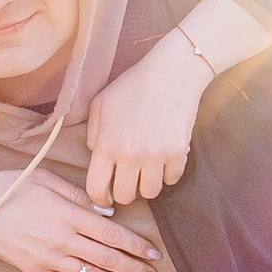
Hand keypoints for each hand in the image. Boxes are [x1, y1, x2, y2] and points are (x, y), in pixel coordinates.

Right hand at [0, 166, 161, 271]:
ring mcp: (49, 258)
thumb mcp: (45, 179)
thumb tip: (107, 215)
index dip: (136, 245)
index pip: (112, 234)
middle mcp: (63, 240)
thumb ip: (78, 196)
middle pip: (107, 258)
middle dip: (135, 269)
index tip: (154, 253)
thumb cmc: (9, 188)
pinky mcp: (35, 270)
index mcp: (68, 214)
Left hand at [84, 36, 211, 205]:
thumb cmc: (132, 85)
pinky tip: (164, 161)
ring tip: (146, 171)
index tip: (104, 198)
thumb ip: (92, 132)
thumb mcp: (100, 103)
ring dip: (147, 185)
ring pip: (150, 193)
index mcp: (106, 144)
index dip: (99, 198)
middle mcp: (129, 155)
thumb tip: (95, 154)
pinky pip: (172, 180)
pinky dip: (168, 175)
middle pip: (125, 196)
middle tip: (128, 181)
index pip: (96, 188)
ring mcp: (155, 156)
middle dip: (124, 192)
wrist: (171, 73)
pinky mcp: (178, 153)